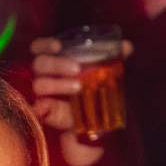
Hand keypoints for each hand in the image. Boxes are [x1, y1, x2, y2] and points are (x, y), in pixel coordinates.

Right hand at [29, 36, 128, 165]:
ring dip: (57, 84)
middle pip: (39, 64)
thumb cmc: (98, 89)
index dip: (44, 45)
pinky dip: (40, 106)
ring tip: (78, 87)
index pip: (39, 48)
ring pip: (39, 84)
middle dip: (57, 64)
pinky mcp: (47, 114)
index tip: (58, 46)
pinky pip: (38, 109)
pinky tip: (44, 107)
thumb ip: (114, 58)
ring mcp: (44, 95)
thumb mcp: (106, 73)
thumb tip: (126, 46)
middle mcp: (46, 76)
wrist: (100, 120)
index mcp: (57, 62)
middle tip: (77, 69)